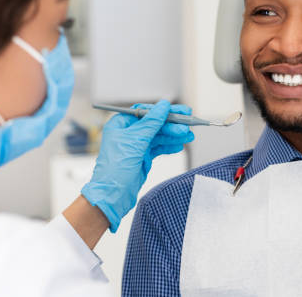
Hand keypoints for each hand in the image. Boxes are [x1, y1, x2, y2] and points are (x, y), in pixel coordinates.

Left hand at [81, 100, 194, 231]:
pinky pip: (159, 148)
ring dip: (174, 136)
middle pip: (155, 124)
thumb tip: (163, 106)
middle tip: (189, 125)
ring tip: (189, 136)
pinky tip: (180, 145)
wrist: (112, 195)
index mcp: (121, 124)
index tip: (180, 111)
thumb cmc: (115, 168)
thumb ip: (151, 122)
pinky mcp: (143, 157)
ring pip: (159, 137)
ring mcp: (136, 146)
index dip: (164, 111)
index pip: (146, 112)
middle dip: (172, 125)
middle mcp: (128, 133)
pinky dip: (169, 147)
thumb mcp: (135, 141)